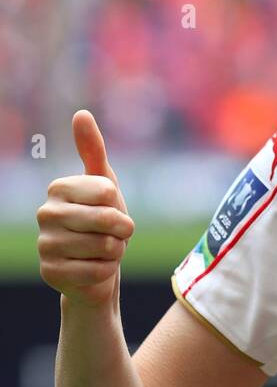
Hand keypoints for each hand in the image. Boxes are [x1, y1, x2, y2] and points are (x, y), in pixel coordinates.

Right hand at [36, 111, 135, 308]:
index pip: (107, 192)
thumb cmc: (103, 220)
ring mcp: (44, 245)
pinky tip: (94, 268)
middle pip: (107, 220)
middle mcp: (45, 214)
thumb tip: (81, 114)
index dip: (119, 204)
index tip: (112, 208)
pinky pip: (98, 271)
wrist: (96, 265)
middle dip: (123, 230)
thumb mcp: (104, 183)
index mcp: (58, 188)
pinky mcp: (50, 273)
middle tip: (115, 234)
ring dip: (115, 251)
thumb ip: (93, 149)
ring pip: (104, 247)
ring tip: (103, 250)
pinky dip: (106, 271)